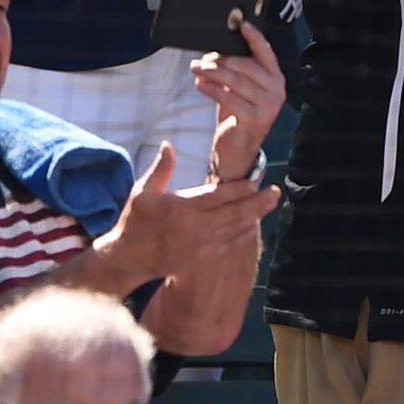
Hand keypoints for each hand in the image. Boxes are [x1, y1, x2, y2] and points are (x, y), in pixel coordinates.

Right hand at [95, 144, 281, 286]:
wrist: (127, 258)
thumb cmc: (135, 221)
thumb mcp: (142, 192)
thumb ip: (161, 168)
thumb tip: (168, 144)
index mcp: (180, 208)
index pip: (217, 196)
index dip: (239, 189)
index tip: (255, 181)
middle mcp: (193, 228)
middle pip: (233, 213)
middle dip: (257, 202)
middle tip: (275, 191)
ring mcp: (198, 246)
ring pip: (234, 229)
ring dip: (255, 216)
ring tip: (270, 204)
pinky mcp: (199, 260)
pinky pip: (228, 246)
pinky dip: (243, 235)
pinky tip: (254, 225)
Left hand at [197, 19, 286, 181]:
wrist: (238, 150)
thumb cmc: (237, 115)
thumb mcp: (240, 90)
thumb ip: (234, 72)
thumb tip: (214, 52)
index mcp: (276, 79)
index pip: (266, 53)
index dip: (255, 38)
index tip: (242, 24)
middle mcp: (277, 90)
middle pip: (246, 66)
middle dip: (220, 60)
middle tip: (200, 60)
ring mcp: (269, 105)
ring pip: (236, 81)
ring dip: (212, 73)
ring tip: (196, 69)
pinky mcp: (255, 119)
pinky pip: (229, 98)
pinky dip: (212, 90)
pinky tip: (200, 85)